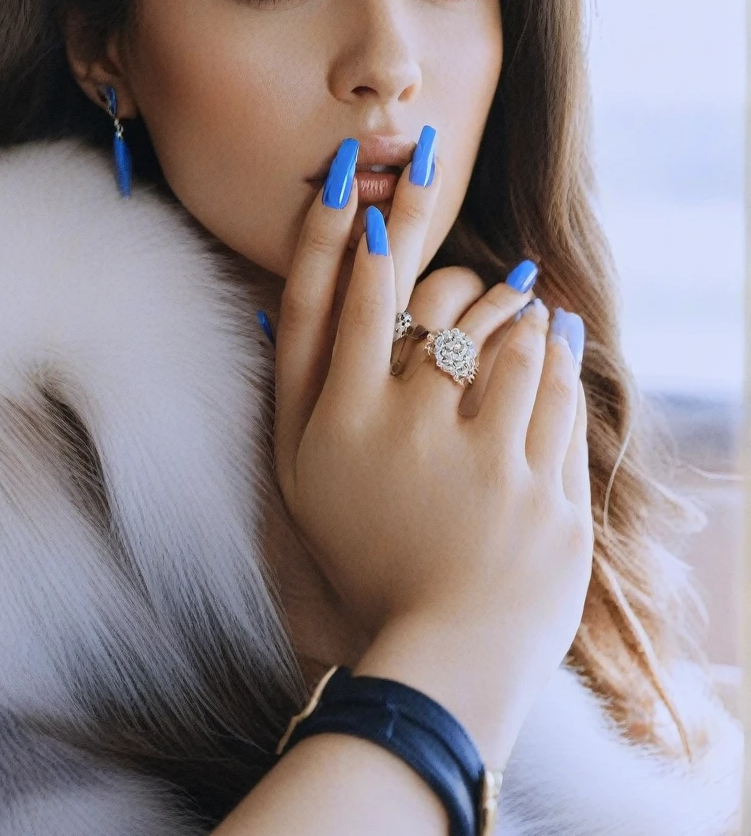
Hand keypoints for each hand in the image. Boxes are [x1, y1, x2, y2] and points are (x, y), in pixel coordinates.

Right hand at [270, 142, 593, 764]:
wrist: (441, 654)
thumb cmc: (361, 560)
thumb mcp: (299, 484)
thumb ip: (293, 394)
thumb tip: (282, 307)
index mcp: (334, 428)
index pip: (338, 301)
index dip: (345, 233)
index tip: (355, 181)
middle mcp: (402, 430)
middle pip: (424, 300)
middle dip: (435, 244)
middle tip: (441, 204)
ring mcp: (478, 460)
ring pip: (500, 334)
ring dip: (506, 300)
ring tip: (514, 290)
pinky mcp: (541, 490)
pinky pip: (552, 388)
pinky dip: (552, 348)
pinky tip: (549, 330)